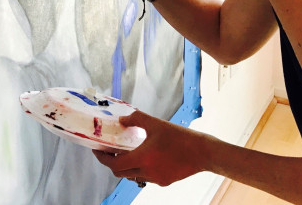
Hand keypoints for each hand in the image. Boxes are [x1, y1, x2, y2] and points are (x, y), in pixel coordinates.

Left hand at [93, 109, 207, 186]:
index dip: (103, 158)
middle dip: (112, 162)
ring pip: (133, 175)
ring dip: (126, 165)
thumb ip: (136, 119)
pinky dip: (140, 168)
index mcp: (142, 158)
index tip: (97, 150)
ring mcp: (156, 179)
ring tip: (126, 151)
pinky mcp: (165, 181)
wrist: (204, 152)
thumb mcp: (156, 123)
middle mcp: (147, 172)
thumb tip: (122, 120)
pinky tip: (145, 156)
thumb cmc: (180, 137)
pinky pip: (146, 176)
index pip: (114, 164)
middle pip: (121, 172)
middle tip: (109, 150)